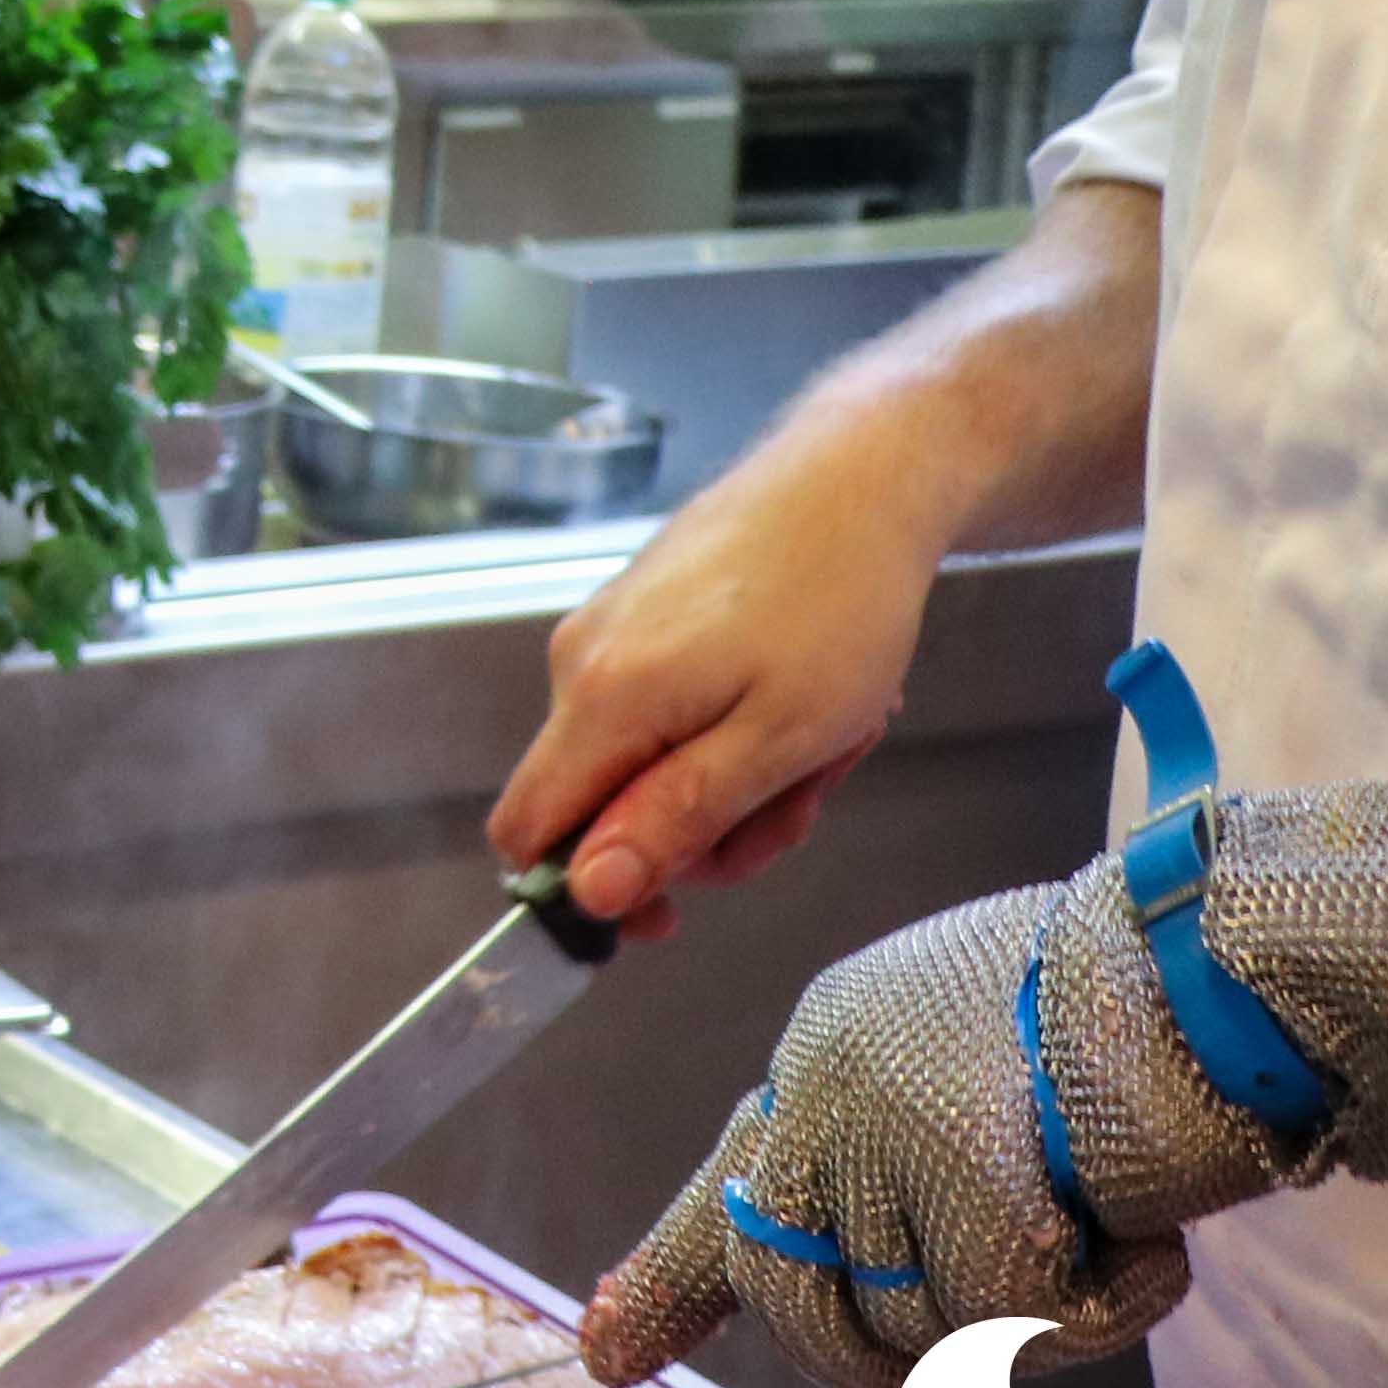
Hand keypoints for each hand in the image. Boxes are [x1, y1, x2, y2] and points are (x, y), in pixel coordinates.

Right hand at [483, 404, 963, 940]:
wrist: (860, 474)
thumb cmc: (839, 603)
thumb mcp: (781, 740)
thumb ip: (675, 819)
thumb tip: (590, 892)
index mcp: (602, 699)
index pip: (527, 834)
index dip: (586, 892)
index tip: (675, 913)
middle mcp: (578, 662)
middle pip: (598, 805)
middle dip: (698, 831)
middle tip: (800, 802)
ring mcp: (606, 631)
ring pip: (642, 759)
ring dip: (732, 777)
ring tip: (821, 736)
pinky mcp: (638, 611)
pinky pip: (662, 708)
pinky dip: (729, 726)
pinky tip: (796, 694)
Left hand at [585, 863, 1261, 1387]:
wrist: (1219, 965)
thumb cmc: (1133, 1015)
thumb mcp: (977, 1079)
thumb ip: (907, 1167)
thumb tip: (865, 1294)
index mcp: (829, 1054)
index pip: (724, 1192)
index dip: (672, 1285)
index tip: (611, 1353)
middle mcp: (826, 1090)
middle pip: (794, 1299)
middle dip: (877, 1354)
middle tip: (995, 1327)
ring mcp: (880, 1138)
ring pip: (908, 1329)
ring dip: (1020, 1322)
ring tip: (1098, 1231)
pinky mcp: (959, 1187)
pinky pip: (1012, 1328)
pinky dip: (1099, 1311)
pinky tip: (1141, 1237)